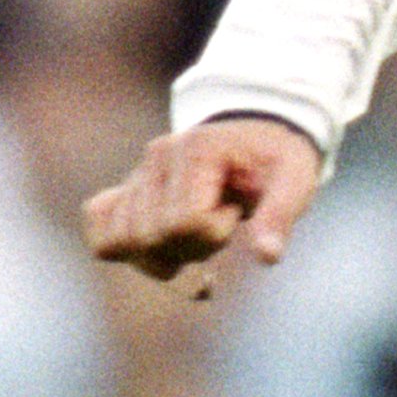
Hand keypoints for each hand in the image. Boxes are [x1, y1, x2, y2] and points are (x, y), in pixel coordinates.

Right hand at [80, 115, 322, 292]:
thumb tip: (267, 257)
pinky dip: (128, 251)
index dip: (215, 232)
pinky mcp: (126, 192)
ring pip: (123, 244)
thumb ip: (280, 215)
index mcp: (196, 149)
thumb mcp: (295, 180)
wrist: (259, 139)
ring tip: (196, 232)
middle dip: (192, 248)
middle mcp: (157, 157)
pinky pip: (101, 233)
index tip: (236, 212)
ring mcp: (137, 175)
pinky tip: (163, 247)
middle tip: (220, 222)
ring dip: (165, 256)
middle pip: (151, 238)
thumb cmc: (277, 161)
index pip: (184, 221)